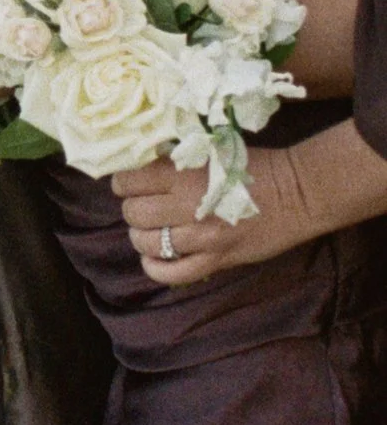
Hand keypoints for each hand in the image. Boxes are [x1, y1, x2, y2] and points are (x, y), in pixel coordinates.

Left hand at [112, 144, 310, 284]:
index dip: (124, 183)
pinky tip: (155, 257)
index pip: (128, 181)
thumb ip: (177, 161)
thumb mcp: (212, 151)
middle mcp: (187, 205)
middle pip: (133, 213)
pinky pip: (171, 273)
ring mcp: (202, 237)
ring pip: (146, 242)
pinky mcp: (217, 260)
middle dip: (134, 209)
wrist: (300, 192)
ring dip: (143, 236)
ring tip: (154, 230)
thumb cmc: (257, 167)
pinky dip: (155, 267)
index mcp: (184, 173)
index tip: (131, 184)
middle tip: (146, 205)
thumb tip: (140, 165)